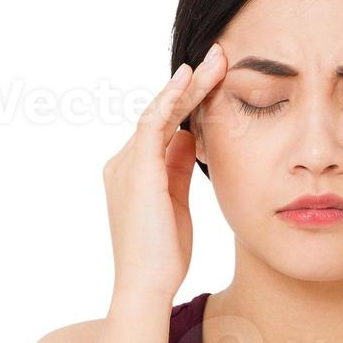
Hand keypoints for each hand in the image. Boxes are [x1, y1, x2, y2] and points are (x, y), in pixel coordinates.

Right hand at [105, 44, 226, 303]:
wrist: (147, 285)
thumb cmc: (163, 255)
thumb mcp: (176, 204)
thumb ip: (178, 169)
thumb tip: (189, 138)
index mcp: (133, 173)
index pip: (163, 128)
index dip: (188, 102)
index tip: (215, 81)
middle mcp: (123, 162)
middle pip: (162, 114)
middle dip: (192, 85)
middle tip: (219, 57)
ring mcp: (126, 164)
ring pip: (160, 112)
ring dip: (190, 85)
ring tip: (217, 61)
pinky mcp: (136, 169)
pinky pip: (153, 122)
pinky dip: (171, 98)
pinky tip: (191, 78)